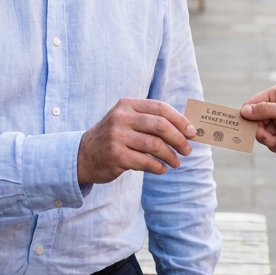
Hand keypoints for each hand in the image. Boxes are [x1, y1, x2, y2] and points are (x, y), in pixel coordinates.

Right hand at [77, 99, 195, 185]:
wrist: (83, 156)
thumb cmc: (114, 138)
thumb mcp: (127, 122)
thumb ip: (152, 122)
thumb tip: (187, 130)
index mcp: (127, 105)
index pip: (160, 108)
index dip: (180, 120)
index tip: (192, 132)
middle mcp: (121, 118)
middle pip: (161, 126)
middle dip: (179, 139)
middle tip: (187, 150)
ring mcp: (117, 137)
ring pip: (155, 145)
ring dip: (171, 156)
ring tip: (176, 163)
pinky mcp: (115, 156)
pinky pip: (146, 162)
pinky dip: (158, 167)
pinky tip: (161, 169)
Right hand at [240, 85, 275, 153]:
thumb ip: (265, 111)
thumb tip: (244, 111)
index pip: (252, 104)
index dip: (247, 117)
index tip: (245, 129)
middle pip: (255, 122)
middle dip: (261, 133)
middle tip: (269, 139)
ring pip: (263, 134)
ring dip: (270, 141)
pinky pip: (272, 142)